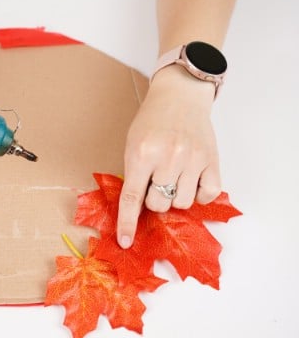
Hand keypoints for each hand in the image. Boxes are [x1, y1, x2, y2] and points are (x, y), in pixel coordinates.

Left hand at [116, 65, 221, 248]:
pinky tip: (192, 179)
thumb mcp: (132, 144)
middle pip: (159, 205)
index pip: (132, 198)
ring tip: (174, 176)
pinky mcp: (212, 159)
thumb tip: (135, 211)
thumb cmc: (151, 121)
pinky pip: (207, 195)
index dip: (127, 223)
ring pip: (182, 204)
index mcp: (142, 154)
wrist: (180, 95)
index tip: (125, 242)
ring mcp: (193, 159)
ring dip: (175, 196)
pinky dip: (199, 194)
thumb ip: (134, 175)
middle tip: (156, 181)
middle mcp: (168, 157)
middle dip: (154, 200)